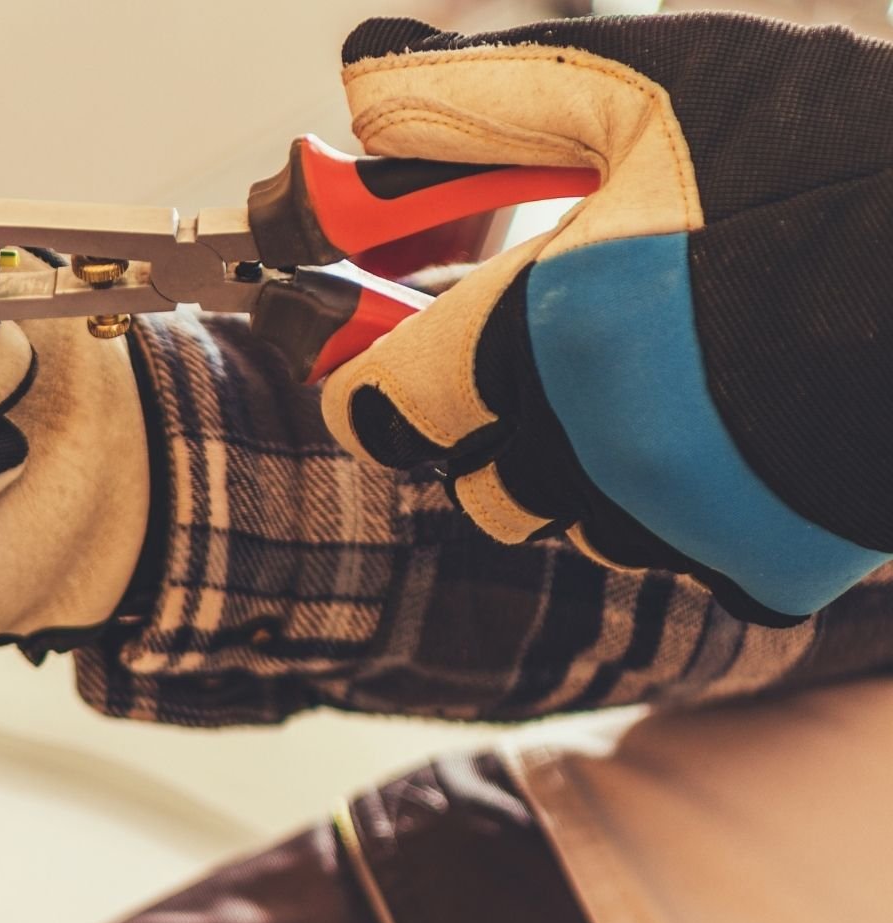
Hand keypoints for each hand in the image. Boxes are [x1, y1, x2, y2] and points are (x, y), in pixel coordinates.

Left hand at [320, 13, 892, 623]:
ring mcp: (683, 520)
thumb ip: (484, 99)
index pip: (384, 411)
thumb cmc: (835, 153)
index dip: (374, 391)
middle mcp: (595, 447)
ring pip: (580, 529)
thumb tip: (357, 85)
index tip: (384, 371)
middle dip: (492, 440)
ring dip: (596, 476)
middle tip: (556, 367)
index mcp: (546, 333)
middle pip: (479, 491)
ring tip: (677, 386)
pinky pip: (686, 567)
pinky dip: (699, 518)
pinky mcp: (769, 565)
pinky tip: (748, 440)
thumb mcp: (652, 86)